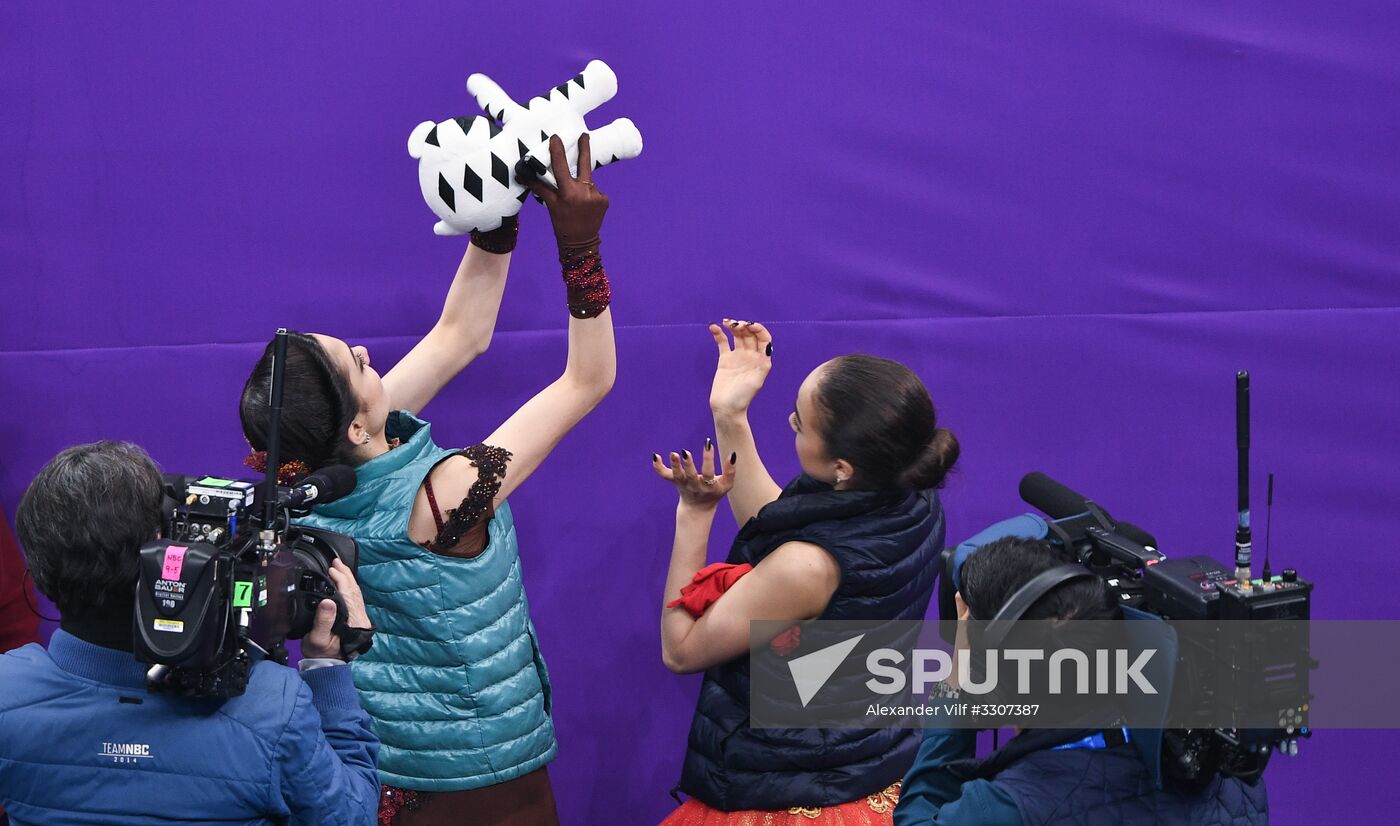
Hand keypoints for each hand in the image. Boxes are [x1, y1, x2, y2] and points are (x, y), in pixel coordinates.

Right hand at [301, 559, 370, 659]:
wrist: (325, 664)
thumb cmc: (320, 653)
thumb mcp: (317, 638)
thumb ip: (323, 621)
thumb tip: (328, 602)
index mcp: (352, 620)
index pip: (349, 593)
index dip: (341, 579)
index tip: (332, 569)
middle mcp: (358, 617)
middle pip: (354, 590)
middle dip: (345, 574)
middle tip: (336, 562)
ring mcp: (358, 617)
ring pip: (355, 593)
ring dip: (347, 578)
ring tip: (339, 567)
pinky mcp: (354, 618)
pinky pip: (353, 597)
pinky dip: (348, 586)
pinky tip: (342, 581)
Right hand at [518, 133, 607, 252]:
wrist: (581, 243)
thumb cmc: (562, 224)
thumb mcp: (550, 205)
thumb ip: (540, 187)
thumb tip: (521, 175)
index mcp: (568, 192)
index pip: (560, 166)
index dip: (557, 150)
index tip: (556, 137)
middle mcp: (584, 192)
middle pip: (584, 164)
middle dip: (584, 147)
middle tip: (584, 134)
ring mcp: (597, 195)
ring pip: (587, 181)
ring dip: (582, 184)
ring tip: (577, 200)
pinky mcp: (605, 200)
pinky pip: (594, 190)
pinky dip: (589, 193)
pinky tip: (586, 205)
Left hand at [652, 439, 736, 509]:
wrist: (698, 509)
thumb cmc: (715, 493)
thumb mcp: (726, 485)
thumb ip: (730, 471)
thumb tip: (732, 454)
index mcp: (708, 486)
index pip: (708, 472)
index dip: (708, 459)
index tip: (708, 444)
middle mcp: (694, 485)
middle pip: (690, 475)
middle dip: (687, 464)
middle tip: (685, 452)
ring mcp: (683, 484)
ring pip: (676, 476)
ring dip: (674, 465)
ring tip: (673, 453)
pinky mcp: (674, 482)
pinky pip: (664, 475)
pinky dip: (658, 467)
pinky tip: (655, 455)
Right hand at [708, 319, 773, 416]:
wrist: (726, 407)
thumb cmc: (743, 397)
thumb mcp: (757, 380)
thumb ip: (761, 364)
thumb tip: (767, 348)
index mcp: (762, 360)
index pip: (763, 338)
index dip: (758, 329)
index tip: (749, 325)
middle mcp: (751, 356)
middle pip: (750, 334)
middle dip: (744, 326)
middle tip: (736, 325)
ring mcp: (738, 357)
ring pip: (737, 336)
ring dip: (733, 326)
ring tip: (726, 322)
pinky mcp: (725, 359)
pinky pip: (723, 342)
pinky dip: (719, 333)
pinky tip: (713, 327)